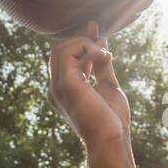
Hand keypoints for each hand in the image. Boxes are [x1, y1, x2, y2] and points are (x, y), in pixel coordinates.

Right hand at [47, 21, 130, 150]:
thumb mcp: (107, 84)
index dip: (80, 41)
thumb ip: (102, 64)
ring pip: (61, 47)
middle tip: (102, 36)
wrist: (112, 139)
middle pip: (59, 49)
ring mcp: (56, 86)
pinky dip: (87, 48)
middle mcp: (55, 88)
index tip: (96, 28)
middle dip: (81, 38)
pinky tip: (103, 57)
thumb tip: (101, 41)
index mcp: (63, 90)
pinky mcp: (64, 83)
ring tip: (105, 54)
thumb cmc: (113, 119)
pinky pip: (69, 52)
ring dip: (85, 43)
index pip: (64, 57)